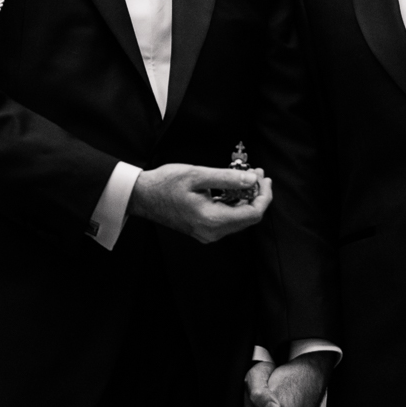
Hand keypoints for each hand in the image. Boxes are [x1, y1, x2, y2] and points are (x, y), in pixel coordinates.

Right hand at [128, 164, 271, 243]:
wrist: (142, 196)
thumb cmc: (164, 184)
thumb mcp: (197, 174)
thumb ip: (227, 178)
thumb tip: (252, 180)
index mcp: (212, 220)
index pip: (253, 214)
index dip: (264, 196)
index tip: (264, 179)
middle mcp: (212, 232)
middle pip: (248, 218)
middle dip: (256, 194)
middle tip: (256, 173)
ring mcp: (207, 233)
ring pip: (239, 218)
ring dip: (246, 198)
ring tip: (246, 176)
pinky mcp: (203, 229)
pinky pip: (227, 218)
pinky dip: (234, 203)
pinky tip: (232, 187)